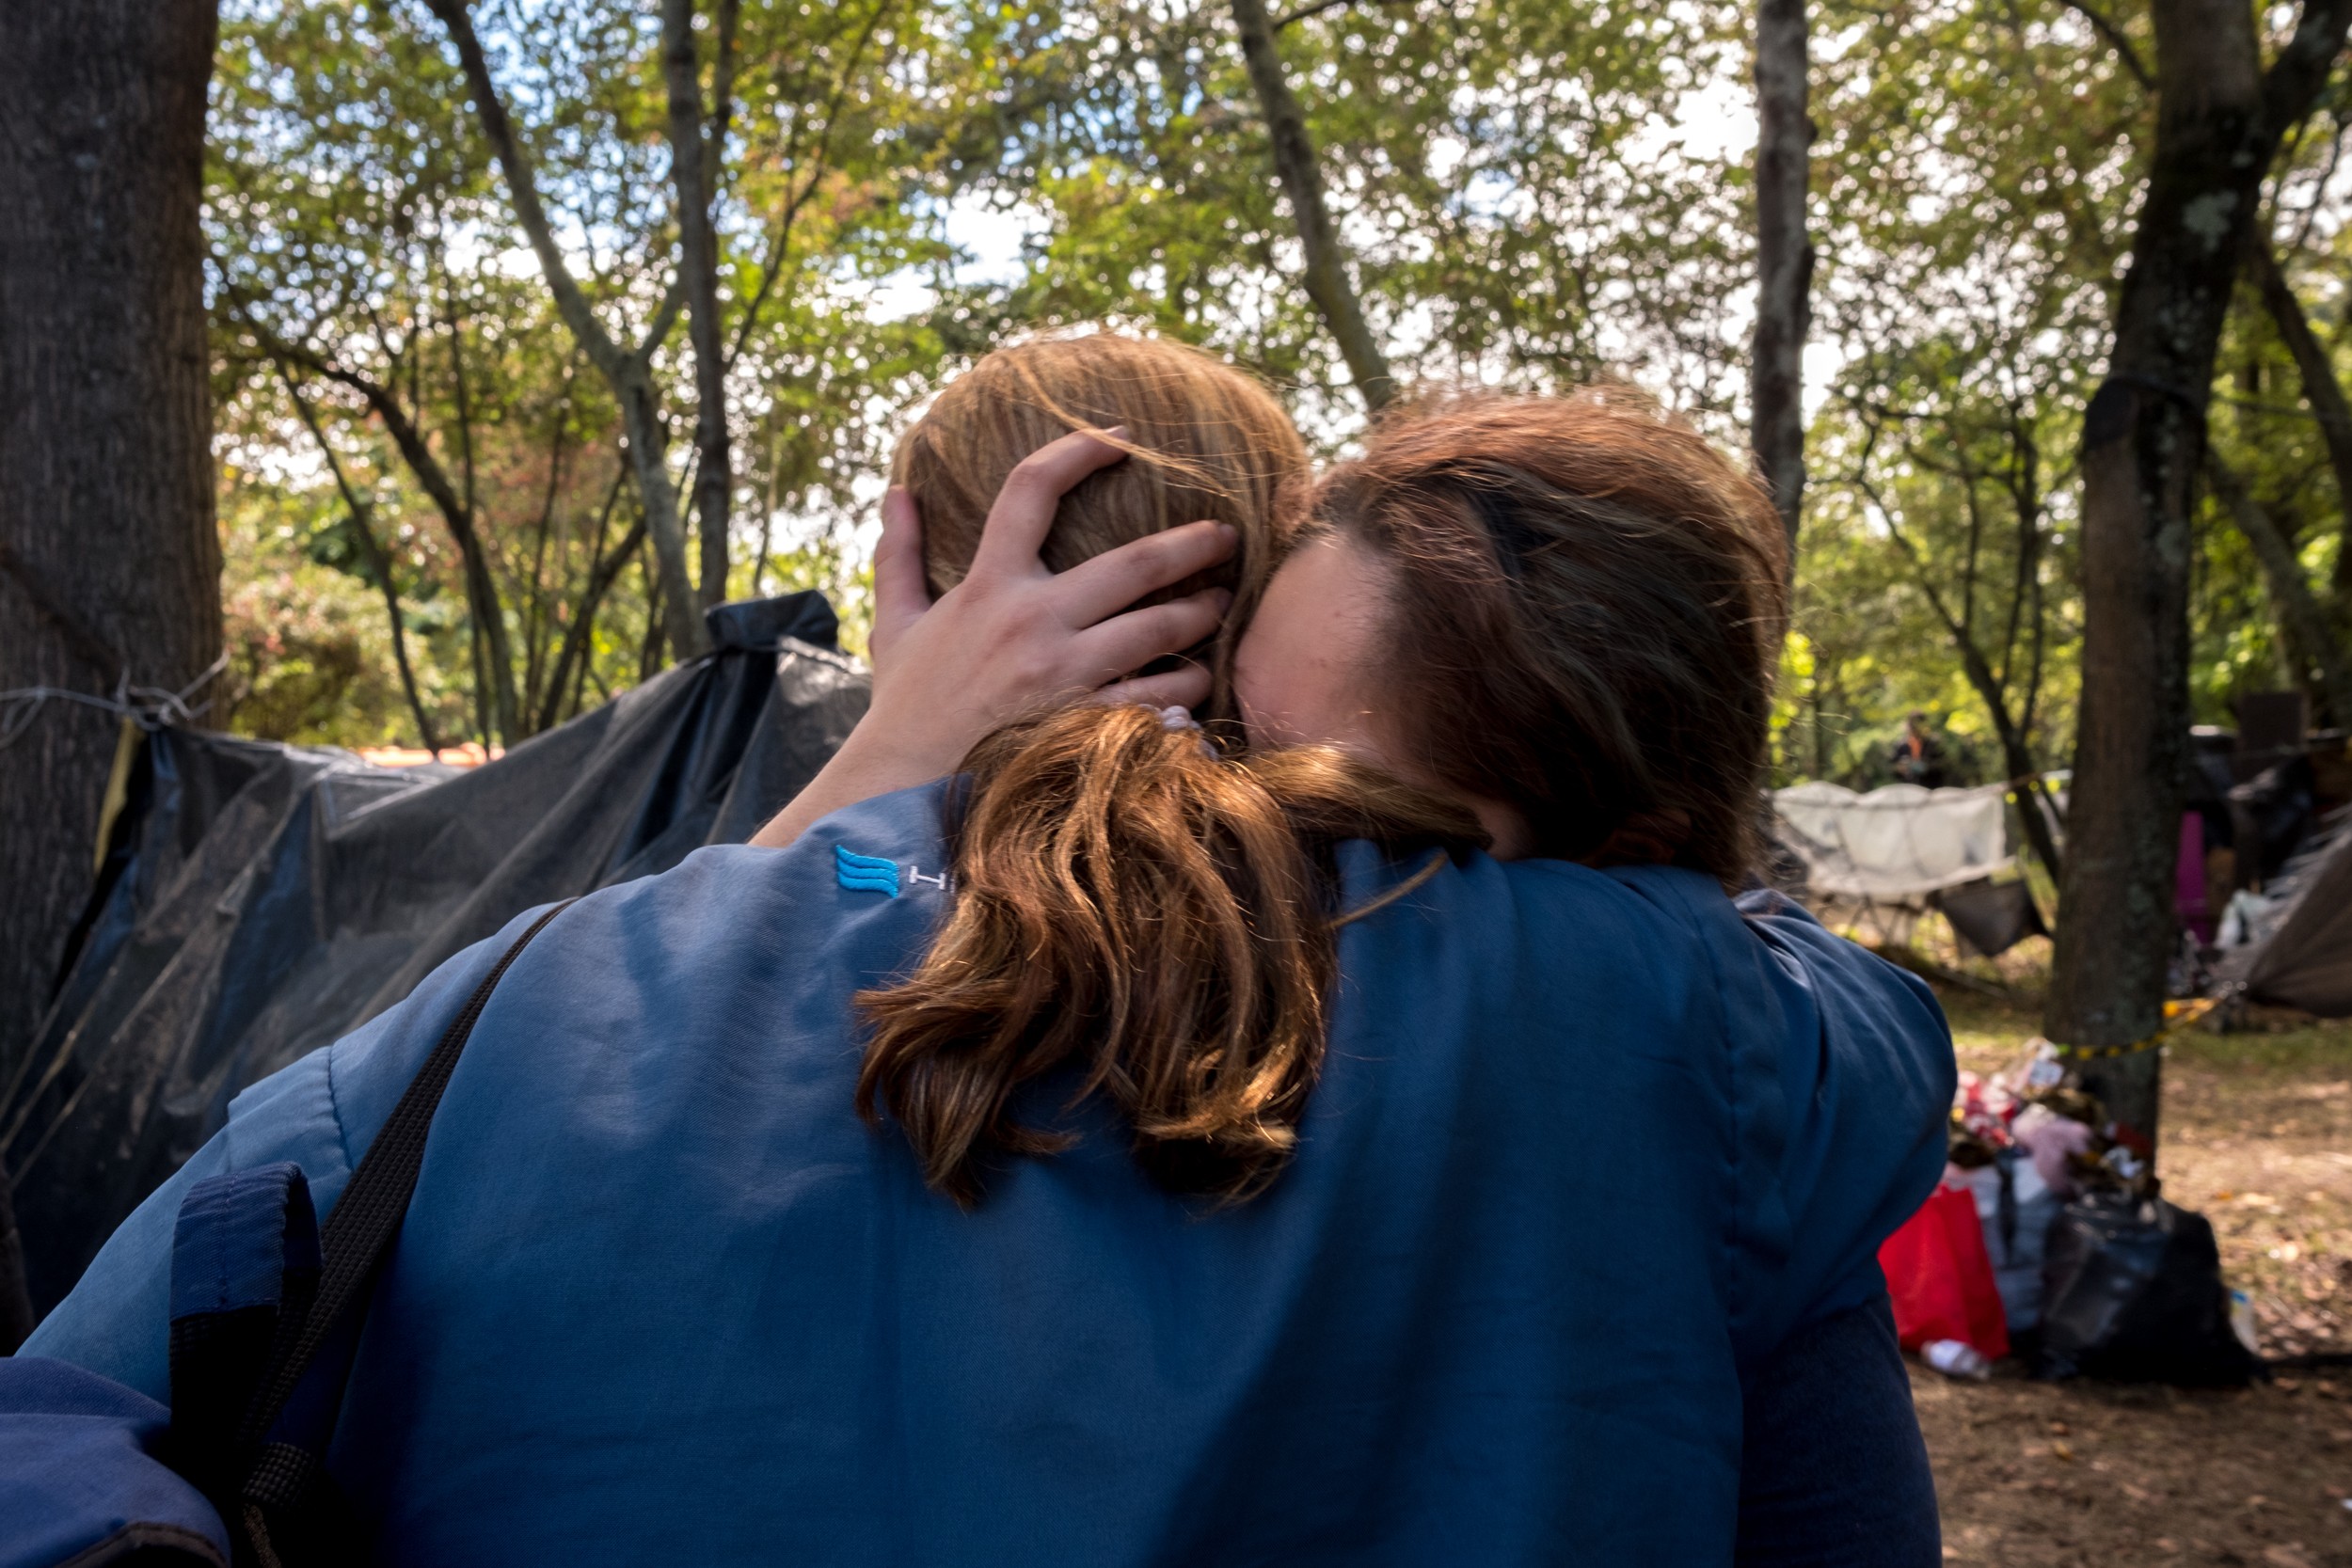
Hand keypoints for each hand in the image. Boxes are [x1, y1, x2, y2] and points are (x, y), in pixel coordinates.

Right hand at [751, 429, 1236, 847]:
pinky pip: (1158, 698)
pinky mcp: (1083, 724)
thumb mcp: (894, 623)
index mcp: (987, 586)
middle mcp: (1030, 621)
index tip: (1119, 439)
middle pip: (1134, 562)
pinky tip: (1199, 682)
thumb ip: (899, 554)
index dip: (1077, 451)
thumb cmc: (906, 706)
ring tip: (1221, 605)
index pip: (1030, 491)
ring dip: (1201, 614)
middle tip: (1226, 538)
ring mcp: (1062, 674)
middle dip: (1192, 545)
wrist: (901, 787)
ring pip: (1159, 628)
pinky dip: (1187, 688)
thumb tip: (899, 492)